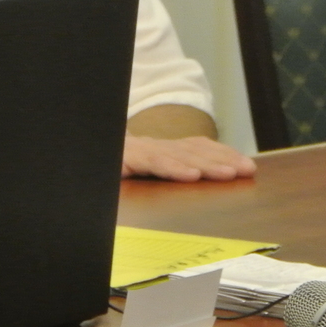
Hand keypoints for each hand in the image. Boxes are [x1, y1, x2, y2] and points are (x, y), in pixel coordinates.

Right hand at [121, 134, 255, 181]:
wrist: (78, 153)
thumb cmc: (113, 167)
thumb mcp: (142, 171)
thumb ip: (167, 172)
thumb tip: (204, 179)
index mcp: (159, 150)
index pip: (196, 148)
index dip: (222, 154)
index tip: (246, 166)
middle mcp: (151, 147)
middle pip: (192, 152)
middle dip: (222, 160)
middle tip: (246, 170)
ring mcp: (138, 151)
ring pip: (176, 156)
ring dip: (205, 165)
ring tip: (228, 174)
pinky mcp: (124, 158)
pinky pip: (151, 162)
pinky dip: (171, 167)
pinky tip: (190, 175)